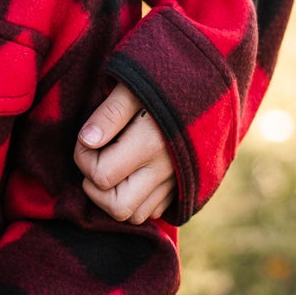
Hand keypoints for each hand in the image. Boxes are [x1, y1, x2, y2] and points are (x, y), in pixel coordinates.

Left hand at [75, 83, 175, 222]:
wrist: (212, 82)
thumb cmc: (166, 79)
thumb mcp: (134, 85)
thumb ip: (109, 113)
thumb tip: (86, 141)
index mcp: (151, 143)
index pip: (101, 175)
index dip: (83, 157)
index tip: (88, 137)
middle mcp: (166, 169)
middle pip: (118, 207)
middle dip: (95, 188)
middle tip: (95, 160)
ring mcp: (177, 181)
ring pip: (135, 215)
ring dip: (114, 197)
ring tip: (111, 167)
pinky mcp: (183, 186)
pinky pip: (154, 210)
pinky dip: (136, 199)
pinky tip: (132, 173)